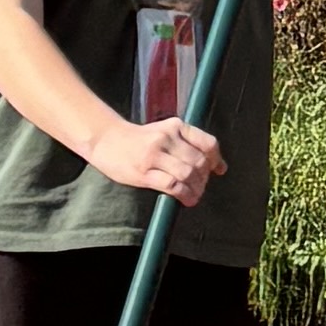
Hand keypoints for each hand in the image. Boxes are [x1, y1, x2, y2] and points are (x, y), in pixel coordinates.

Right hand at [96, 115, 224, 203]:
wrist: (107, 140)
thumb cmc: (139, 139)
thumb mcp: (164, 131)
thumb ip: (188, 144)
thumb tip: (218, 165)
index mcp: (175, 126)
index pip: (207, 142)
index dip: (216, 159)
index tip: (218, 169)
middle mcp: (166, 138)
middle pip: (199, 161)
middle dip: (204, 178)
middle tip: (201, 186)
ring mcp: (154, 155)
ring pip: (187, 173)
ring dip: (196, 188)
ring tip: (194, 194)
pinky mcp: (144, 172)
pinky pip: (172, 185)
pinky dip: (184, 195)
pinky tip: (187, 199)